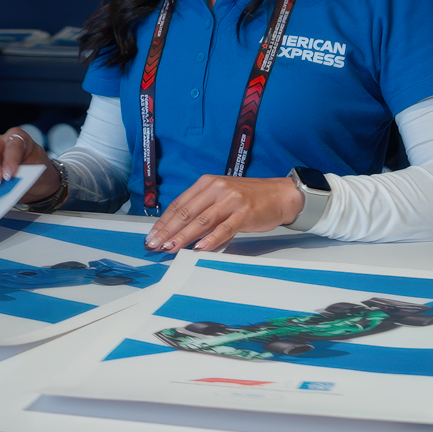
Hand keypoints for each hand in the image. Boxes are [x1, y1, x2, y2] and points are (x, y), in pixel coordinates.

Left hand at [144, 174, 303, 252]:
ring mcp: (231, 200)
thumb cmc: (248, 197)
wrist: (280, 194)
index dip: (164, 222)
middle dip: (168, 231)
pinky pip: (224, 229)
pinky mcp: (244, 213)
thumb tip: (177, 228)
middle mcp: (216, 188)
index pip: (179, 204)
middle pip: (186, 212)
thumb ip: (202, 207)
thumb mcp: (221, 195)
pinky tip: (199, 248)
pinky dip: (210, 239)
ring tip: (170, 248)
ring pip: (201, 221)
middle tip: (154, 245)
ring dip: (183, 237)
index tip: (151, 236)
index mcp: (207, 183)